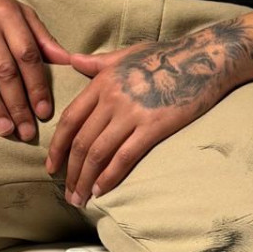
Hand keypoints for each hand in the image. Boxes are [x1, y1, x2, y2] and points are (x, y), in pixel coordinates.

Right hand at [0, 0, 72, 139]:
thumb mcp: (20, 13)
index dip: (37, 85)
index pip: (27, 54)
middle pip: (4, 68)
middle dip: (17, 103)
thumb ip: (43, 38)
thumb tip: (68, 61)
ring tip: (4, 128)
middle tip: (25, 131)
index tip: (43, 112)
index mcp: (9, 15)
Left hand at [44, 16, 252, 205]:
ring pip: (98, 153)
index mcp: (102, 81)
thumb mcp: (126, 53)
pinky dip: (109, 177)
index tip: (51, 166)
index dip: (57, 146)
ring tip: (80, 198)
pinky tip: (102, 191)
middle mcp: (111, 98)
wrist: (201, 59)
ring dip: (85, 180)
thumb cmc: (164, 56)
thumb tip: (70, 60)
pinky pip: (124, 157)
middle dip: (70, 172)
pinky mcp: (153, 126)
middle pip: (81, 141)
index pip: (70, 119)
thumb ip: (96, 62)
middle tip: (67, 193)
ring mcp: (131, 113)